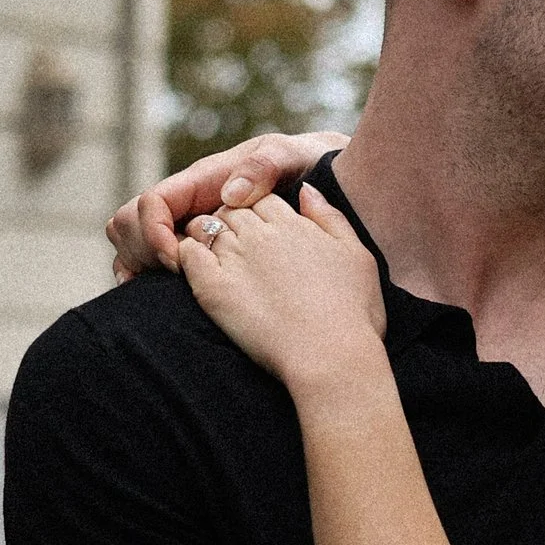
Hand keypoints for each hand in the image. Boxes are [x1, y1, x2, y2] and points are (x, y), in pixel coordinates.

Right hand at [109, 131, 337, 279]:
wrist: (327, 178)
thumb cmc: (307, 164)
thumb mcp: (291, 156)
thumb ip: (264, 167)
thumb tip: (230, 195)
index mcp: (202, 181)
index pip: (153, 203)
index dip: (154, 232)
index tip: (177, 260)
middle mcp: (187, 203)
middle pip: (129, 224)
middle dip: (140, 251)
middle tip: (172, 277)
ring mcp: (187, 226)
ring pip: (132, 244)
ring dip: (136, 266)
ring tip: (160, 292)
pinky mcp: (196, 249)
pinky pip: (152, 263)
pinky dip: (146, 278)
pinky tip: (161, 300)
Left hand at [180, 187, 386, 393]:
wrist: (331, 355)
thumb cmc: (353, 313)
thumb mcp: (358, 256)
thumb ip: (330, 217)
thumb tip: (306, 189)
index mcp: (294, 224)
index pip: (262, 199)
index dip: (257, 210)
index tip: (260, 230)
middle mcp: (261, 235)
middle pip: (232, 210)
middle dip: (229, 220)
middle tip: (233, 245)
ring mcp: (236, 259)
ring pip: (206, 228)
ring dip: (205, 235)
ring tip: (212, 256)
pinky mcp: (214, 288)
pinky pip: (188, 255)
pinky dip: (186, 254)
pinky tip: (195, 269)